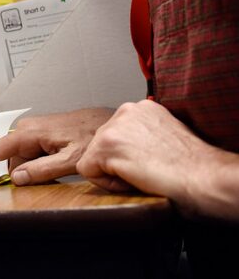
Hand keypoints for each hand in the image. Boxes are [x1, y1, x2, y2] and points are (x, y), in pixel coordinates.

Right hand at [0, 107, 113, 184]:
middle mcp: (26, 128)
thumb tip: (17, 178)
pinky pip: (30, 153)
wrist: (109, 122)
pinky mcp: (40, 133)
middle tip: (48, 176)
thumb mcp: (70, 160)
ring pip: (20, 158)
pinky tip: (57, 164)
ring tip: (60, 167)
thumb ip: (42, 170)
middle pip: (9, 159)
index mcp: (29, 133)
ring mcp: (33, 130)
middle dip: (19, 173)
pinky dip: (38, 163)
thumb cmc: (93, 136)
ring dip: (32, 169)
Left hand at [76, 99, 238, 218]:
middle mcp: (125, 111)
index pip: (116, 135)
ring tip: (143, 174)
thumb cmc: (193, 167)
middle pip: (101, 145)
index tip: (151, 163)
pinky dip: (108, 183)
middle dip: (118, 163)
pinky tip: (133, 179)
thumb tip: (127, 149)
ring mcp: (113, 127)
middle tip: (147, 171)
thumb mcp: (164, 137)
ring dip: (114, 173)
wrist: (204, 176)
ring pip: (94, 158)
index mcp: (141, 108)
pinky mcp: (106, 146)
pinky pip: (88, 171)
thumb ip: (142, 136)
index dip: (129, 157)